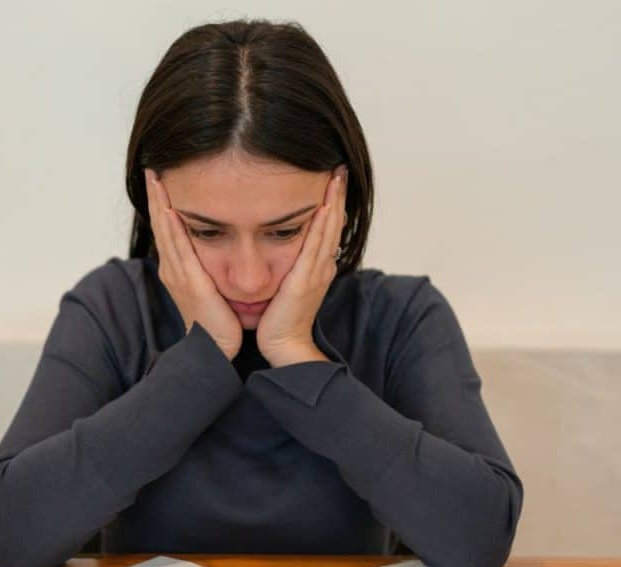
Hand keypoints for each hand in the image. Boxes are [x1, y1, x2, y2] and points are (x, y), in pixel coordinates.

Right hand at [144, 168, 243, 359]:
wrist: (218, 349)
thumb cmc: (221, 322)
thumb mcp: (212, 286)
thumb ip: (211, 266)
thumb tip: (222, 244)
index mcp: (178, 268)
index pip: (168, 227)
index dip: (162, 202)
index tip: (160, 177)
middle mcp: (172, 269)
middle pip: (160, 224)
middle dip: (155, 195)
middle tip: (151, 168)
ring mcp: (178, 275)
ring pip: (165, 231)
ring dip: (159, 203)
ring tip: (155, 179)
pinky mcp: (189, 283)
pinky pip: (178, 249)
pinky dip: (172, 227)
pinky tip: (168, 209)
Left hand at [256, 164, 347, 365]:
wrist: (283, 344)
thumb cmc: (280, 317)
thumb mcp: (288, 283)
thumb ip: (290, 263)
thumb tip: (284, 243)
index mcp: (318, 265)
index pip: (328, 225)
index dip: (333, 200)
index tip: (333, 176)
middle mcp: (322, 265)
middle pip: (334, 222)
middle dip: (337, 193)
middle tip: (340, 167)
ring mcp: (316, 272)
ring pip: (328, 229)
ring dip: (333, 201)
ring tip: (336, 177)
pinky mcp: (305, 280)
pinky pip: (315, 245)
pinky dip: (321, 224)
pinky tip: (323, 206)